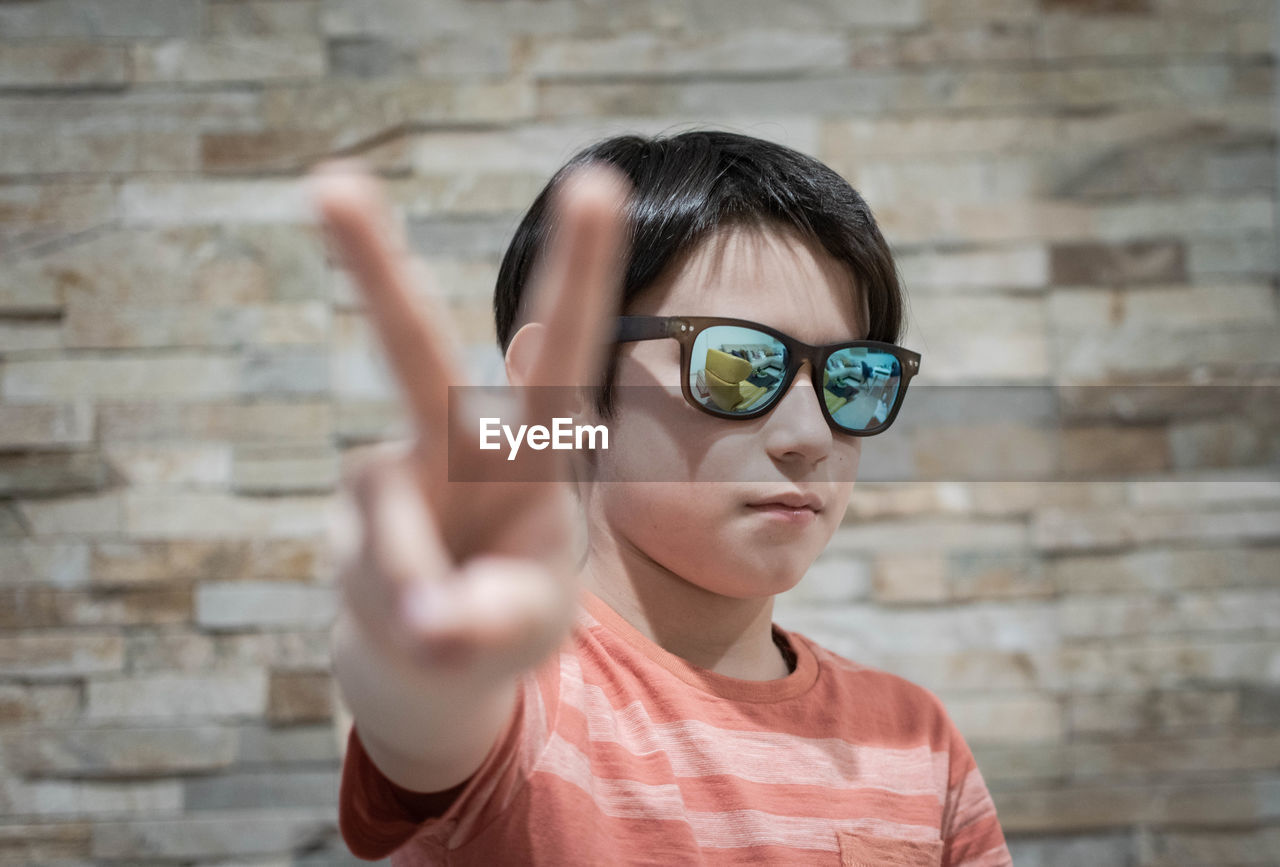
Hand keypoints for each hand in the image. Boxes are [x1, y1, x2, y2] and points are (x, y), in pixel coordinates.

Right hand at [312, 159, 630, 685]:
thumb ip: (495, 616)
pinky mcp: (349, 517)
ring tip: (446, 632)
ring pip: (391, 528)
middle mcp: (454, 437)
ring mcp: (392, 473)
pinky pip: (371, 573)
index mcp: (534, 440)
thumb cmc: (504, 612)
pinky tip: (417, 628)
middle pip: (409, 348)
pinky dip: (400, 619)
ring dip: (419, 590)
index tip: (596, 183)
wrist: (435, 653)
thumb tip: (427, 621)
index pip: (565, 346)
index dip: (580, 269)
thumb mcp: (528, 622)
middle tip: (330, 183)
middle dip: (370, 267)